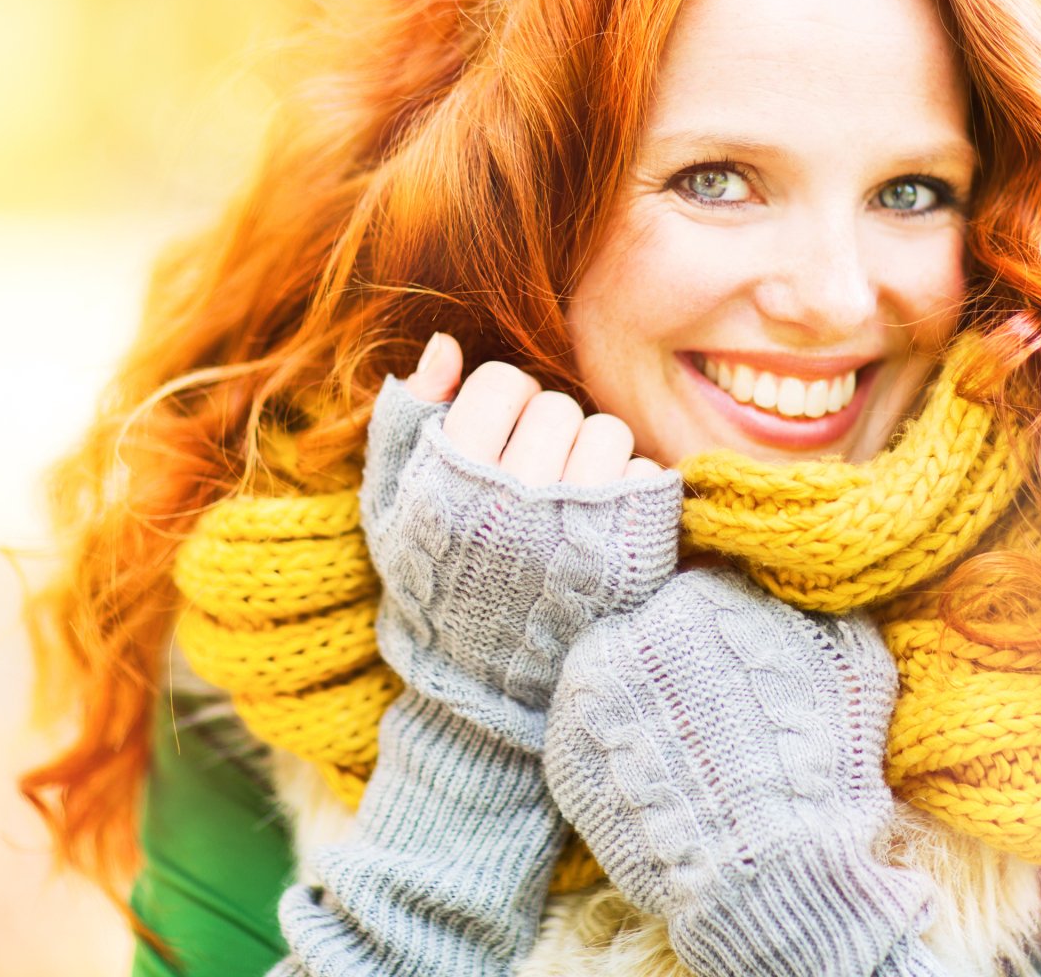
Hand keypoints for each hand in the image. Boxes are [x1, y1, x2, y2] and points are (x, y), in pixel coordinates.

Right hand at [357, 334, 683, 738]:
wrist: (483, 694)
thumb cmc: (434, 584)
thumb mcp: (394, 505)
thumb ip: (407, 420)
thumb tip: (447, 346)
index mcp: (450, 482)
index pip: (501, 384)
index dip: (500, 406)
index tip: (495, 444)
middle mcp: (512, 503)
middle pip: (556, 407)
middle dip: (547, 433)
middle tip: (533, 476)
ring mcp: (574, 532)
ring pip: (606, 434)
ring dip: (591, 457)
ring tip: (570, 500)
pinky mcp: (627, 558)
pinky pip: (645, 477)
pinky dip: (629, 494)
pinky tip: (601, 528)